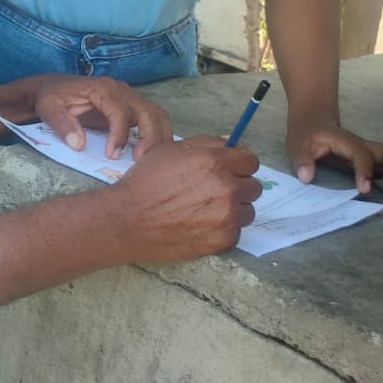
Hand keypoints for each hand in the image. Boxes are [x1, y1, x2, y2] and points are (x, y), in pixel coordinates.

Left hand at [28, 74, 172, 159]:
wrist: (53, 88)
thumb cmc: (51, 97)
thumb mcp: (48, 107)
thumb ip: (61, 124)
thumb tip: (78, 144)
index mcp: (102, 88)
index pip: (121, 111)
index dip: (120, 135)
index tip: (112, 155)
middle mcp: (121, 90)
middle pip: (149, 112)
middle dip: (150, 138)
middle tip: (140, 163)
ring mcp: (129, 98)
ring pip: (157, 115)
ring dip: (159, 138)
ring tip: (149, 161)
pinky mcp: (130, 109)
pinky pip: (153, 120)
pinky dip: (156, 136)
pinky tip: (149, 155)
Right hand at [114, 136, 262, 260]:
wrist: (128, 219)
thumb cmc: (146, 182)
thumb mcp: (169, 150)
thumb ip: (205, 144)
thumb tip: (230, 143)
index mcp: (214, 162)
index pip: (251, 161)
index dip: (239, 164)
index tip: (230, 169)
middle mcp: (226, 188)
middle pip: (253, 186)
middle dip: (238, 186)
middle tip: (214, 191)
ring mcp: (227, 216)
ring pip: (248, 210)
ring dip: (234, 209)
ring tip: (207, 210)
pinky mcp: (224, 239)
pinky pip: (237, 231)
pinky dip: (224, 228)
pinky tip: (201, 224)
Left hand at [286, 115, 382, 203]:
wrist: (314, 123)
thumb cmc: (306, 134)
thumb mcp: (296, 143)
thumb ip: (300, 158)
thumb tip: (306, 177)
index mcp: (346, 142)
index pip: (362, 154)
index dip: (365, 171)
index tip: (364, 190)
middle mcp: (364, 147)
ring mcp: (370, 155)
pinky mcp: (372, 163)